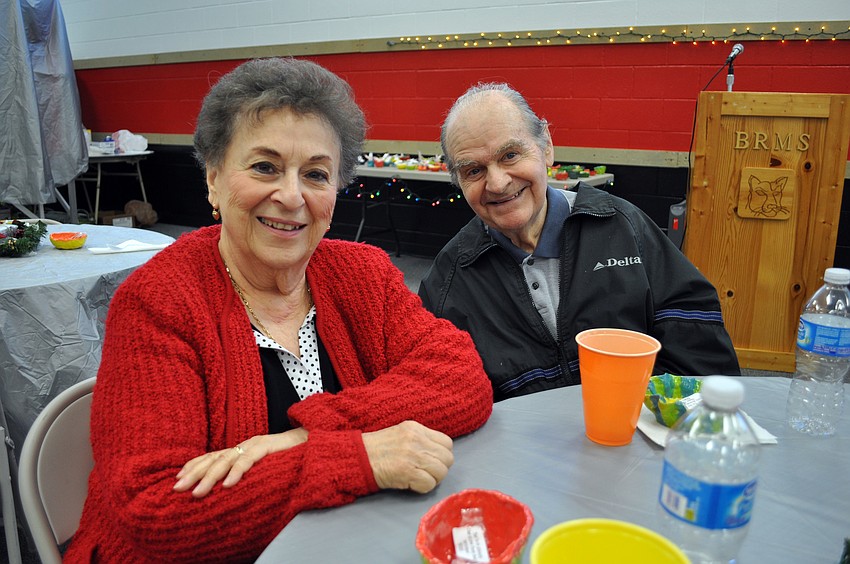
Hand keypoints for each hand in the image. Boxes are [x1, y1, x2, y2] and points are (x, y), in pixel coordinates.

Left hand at [173, 428, 307, 497]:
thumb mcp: (262, 466)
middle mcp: (244, 445)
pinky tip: (227, 485)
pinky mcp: (268, 446)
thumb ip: (245, 472)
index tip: (177, 479)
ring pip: (227, 460)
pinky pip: (249, 460)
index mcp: (240, 449)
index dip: (193, 466)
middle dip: (194, 474)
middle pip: (213, 459)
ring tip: (197, 493)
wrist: (312, 439)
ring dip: (210, 478)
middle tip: (178, 488)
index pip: (211, 456)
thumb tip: (227, 488)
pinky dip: (237, 472)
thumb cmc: (288, 456)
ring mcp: (255, 444)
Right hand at [362, 421, 452, 493]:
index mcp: (416, 429)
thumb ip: (420, 440)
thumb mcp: (401, 434)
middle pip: (447, 458)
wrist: (358, 457)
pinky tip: (412, 484)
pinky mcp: (408, 471)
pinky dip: (423, 488)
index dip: (443, 455)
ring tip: (419, 479)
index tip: (433, 461)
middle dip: (440, 469)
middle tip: (427, 473)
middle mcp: (417, 440)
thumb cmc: (377, 449)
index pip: (447, 443)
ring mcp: (413, 455)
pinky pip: (429, 484)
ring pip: (441, 472)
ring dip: (433, 479)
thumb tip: (437, 454)